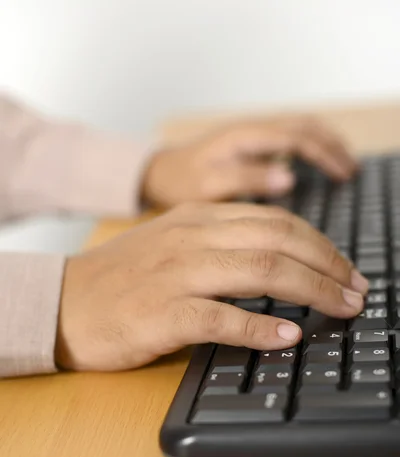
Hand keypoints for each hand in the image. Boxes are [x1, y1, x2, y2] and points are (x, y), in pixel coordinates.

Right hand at [55, 203, 367, 371]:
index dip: (320, 244)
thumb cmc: (121, 279)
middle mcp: (192, 239)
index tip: (344, 269)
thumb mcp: (172, 244)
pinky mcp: (163, 313)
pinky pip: (222, 317)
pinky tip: (288, 336)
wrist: (64, 303)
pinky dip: (260, 327)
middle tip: (355, 291)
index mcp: (198, 219)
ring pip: (260, 271)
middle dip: (328, 265)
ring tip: (341, 308)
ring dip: (311, 290)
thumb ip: (220, 246)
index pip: (275, 221)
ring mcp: (177, 274)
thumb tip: (276, 263)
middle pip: (279, 240)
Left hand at [142, 116, 357, 207]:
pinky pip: (287, 136)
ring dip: (323, 141)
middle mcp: (250, 129)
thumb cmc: (180, 182)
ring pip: (297, 127)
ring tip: (342, 163)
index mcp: (244, 137)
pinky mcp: (248, 144)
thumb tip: (289, 178)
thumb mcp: (209, 186)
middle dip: (331, 146)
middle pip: (303, 127)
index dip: (324, 155)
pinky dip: (308, 144)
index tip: (343, 175)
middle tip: (350, 171)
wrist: (158, 172)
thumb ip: (247, 180)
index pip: (296, 138)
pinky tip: (315, 160)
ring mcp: (250, 134)